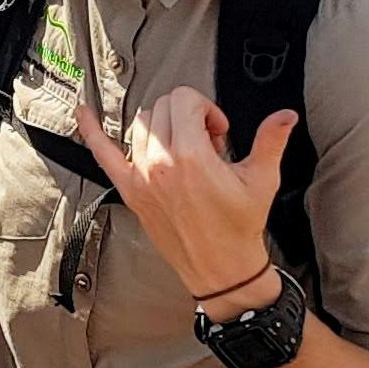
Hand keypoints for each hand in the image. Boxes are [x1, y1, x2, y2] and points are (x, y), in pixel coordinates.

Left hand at [73, 85, 294, 302]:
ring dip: (163, 125)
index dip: (207, 108)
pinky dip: (90, 131)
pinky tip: (83, 114)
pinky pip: (102, 154)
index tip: (218, 129)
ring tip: (184, 147)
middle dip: (188, 115)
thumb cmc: (239, 227)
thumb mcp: (261, 180)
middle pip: (164, 108)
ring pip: (141, 123)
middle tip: (207, 141)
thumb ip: (271, 140)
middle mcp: (161, 164)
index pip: (186, 100)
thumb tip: (285, 116)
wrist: (221, 267)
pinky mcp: (131, 191)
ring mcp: (142, 177)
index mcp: (192, 157)